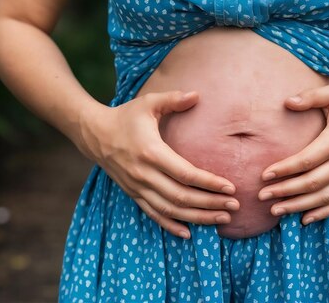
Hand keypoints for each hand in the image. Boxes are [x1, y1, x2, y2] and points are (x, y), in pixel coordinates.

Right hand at [77, 91, 239, 238]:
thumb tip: (197, 95)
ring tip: (222, 220)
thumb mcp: (148, 103)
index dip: (209, 183)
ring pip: (170, 210)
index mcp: (151, 152)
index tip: (230, 187)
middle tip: (234, 207)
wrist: (94, 133)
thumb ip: (173, 99)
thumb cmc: (126, 116)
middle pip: (181, 197)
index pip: (185, 174)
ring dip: (198, 218)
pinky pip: (153, 215)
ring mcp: (137, 187)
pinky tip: (189, 233)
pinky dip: (171, 226)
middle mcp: (144, 174)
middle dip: (210, 204)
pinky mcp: (133, 194)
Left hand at [257, 84, 328, 224]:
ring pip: (324, 197)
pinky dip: (322, 212)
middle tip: (262, 195)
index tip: (264, 174)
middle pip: (312, 183)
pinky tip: (304, 219)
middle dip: (285, 191)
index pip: (306, 160)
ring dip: (298, 206)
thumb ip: (311, 97)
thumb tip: (287, 102)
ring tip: (276, 210)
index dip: (284, 169)